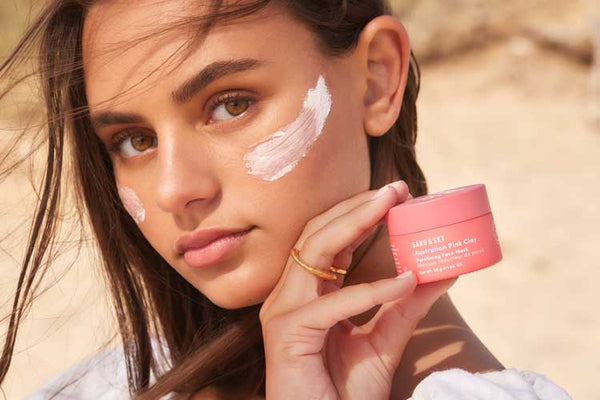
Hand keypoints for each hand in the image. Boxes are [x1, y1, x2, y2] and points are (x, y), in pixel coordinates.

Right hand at [259, 181, 456, 399]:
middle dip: (357, 207)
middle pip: (317, 233)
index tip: (397, 197)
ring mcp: (282, 311)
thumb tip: (441, 272)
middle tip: (397, 189)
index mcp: (305, 294)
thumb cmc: (344, 393)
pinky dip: (372, 290)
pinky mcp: (287, 333)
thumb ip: (405, 306)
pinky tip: (406, 280)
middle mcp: (288, 295)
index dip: (359, 213)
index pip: (327, 239)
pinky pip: (334, 303)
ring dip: (355, 224)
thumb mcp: (383, 341)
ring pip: (315, 250)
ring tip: (394, 208)